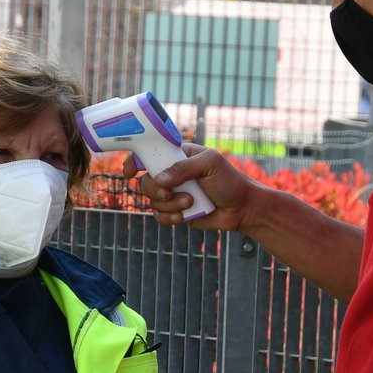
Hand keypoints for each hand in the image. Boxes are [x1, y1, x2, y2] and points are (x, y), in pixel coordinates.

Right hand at [131, 143, 259, 231]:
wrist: (242, 209)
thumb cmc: (229, 181)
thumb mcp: (210, 164)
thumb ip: (184, 167)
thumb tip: (160, 179)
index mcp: (178, 156)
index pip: (149, 154)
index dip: (135, 161)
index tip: (130, 172)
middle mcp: (172, 174)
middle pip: (145, 181)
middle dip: (155, 189)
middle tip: (170, 192)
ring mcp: (173, 193)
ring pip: (152, 200)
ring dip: (170, 204)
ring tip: (191, 202)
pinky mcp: (175, 211)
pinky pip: (159, 216)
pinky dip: (169, 218)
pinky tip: (183, 217)